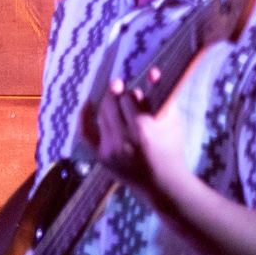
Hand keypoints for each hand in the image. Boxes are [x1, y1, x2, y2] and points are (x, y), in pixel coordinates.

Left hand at [90, 77, 187, 199]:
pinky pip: (85, 134)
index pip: (127, 99)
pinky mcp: (101, 158)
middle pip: (112, 105)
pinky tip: (87, 104)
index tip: (136, 95)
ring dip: (106, 104)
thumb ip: (162, 95)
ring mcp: (109, 150)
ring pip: (100, 116)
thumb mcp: (171, 121)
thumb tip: (152, 71)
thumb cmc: (170, 148)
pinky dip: (84, 118)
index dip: (132, 94)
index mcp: (142, 130)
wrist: (162, 183)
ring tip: (114, 98)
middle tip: (120, 89)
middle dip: (117, 95)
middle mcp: (123, 140)